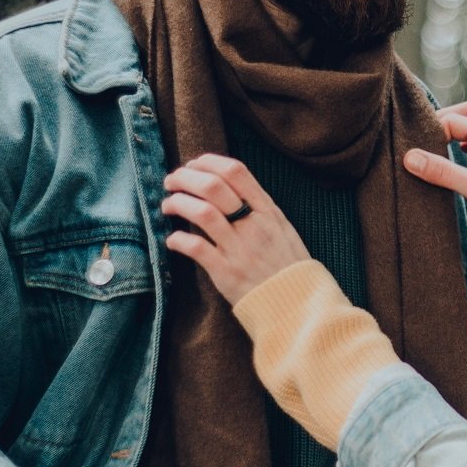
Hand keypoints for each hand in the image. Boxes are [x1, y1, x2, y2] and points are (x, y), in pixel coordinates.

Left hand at [163, 154, 310, 304]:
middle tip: (171, 181)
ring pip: (202, 212)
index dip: (208, 162)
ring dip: (178, 204)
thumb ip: (257, 207)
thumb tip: (226, 186)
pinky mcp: (226, 272)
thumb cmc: (287, 264)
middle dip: (185, 178)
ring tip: (168, 205)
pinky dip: (178, 240)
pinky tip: (172, 240)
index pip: (236, 172)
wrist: (297, 303)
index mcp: (267, 211)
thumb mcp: (281, 227)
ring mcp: (240, 249)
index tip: (193, 166)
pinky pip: (196, 248)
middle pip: (214, 186)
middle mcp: (254, 225)